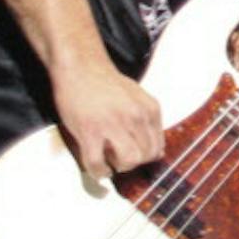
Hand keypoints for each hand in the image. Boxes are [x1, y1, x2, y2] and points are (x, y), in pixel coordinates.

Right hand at [54, 59, 162, 181]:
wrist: (80, 67)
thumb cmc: (105, 82)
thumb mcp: (138, 98)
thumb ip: (148, 122)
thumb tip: (158, 151)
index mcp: (150, 109)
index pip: (158, 146)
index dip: (146, 156)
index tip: (134, 156)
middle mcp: (136, 116)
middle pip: (146, 156)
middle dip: (133, 163)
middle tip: (119, 158)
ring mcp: (113, 124)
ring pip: (128, 161)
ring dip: (118, 167)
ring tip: (109, 160)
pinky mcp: (90, 131)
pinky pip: (97, 163)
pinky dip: (98, 171)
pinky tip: (97, 167)